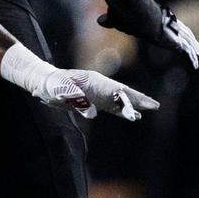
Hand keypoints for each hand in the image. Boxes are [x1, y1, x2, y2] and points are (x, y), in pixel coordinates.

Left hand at [32, 68, 158, 120]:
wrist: (44, 84)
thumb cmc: (52, 84)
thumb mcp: (60, 89)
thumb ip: (76, 99)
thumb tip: (92, 113)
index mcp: (93, 80)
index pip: (115, 89)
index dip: (127, 98)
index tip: (138, 108)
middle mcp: (99, 86)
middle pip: (122, 92)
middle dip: (138, 99)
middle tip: (155, 106)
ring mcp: (98, 93)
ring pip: (119, 100)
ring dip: (133, 106)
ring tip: (149, 110)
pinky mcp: (94, 101)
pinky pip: (111, 107)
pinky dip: (122, 112)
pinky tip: (132, 117)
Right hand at [98, 0, 198, 68]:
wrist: (131, 8)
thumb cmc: (124, 12)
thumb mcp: (117, 20)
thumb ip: (110, 21)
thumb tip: (100, 21)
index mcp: (155, 19)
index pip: (170, 27)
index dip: (176, 34)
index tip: (179, 41)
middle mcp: (166, 23)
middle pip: (183, 33)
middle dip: (190, 43)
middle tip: (196, 54)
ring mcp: (171, 30)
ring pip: (188, 41)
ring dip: (194, 52)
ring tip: (198, 61)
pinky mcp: (172, 38)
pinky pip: (187, 48)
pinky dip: (192, 56)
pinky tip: (196, 63)